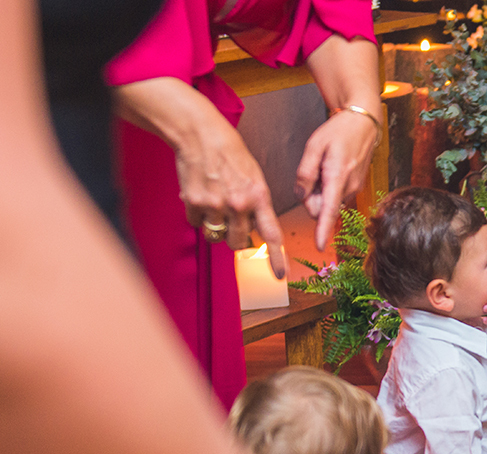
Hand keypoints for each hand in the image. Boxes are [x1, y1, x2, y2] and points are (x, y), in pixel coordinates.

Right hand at [175, 115, 287, 279]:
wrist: (201, 134)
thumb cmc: (230, 153)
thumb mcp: (254, 177)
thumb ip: (256, 205)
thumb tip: (253, 231)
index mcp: (259, 197)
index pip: (272, 234)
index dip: (277, 258)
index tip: (280, 275)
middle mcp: (239, 204)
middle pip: (237, 243)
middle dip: (234, 237)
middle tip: (230, 219)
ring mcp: (216, 204)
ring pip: (215, 235)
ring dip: (214, 226)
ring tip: (214, 202)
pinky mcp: (194, 201)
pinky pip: (196, 223)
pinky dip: (196, 213)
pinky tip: (200, 194)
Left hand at [295, 108, 376, 250]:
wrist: (363, 123)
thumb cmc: (339, 131)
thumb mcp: (314, 145)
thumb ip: (305, 172)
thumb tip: (301, 195)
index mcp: (338, 176)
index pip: (329, 209)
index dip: (323, 229)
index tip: (319, 246)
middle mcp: (349, 186)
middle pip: (322, 207)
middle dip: (311, 199)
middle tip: (310, 174)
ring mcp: (354, 188)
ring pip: (328, 202)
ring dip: (319, 192)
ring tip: (323, 166)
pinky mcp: (355, 187)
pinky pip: (335, 196)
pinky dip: (327, 188)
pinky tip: (330, 170)